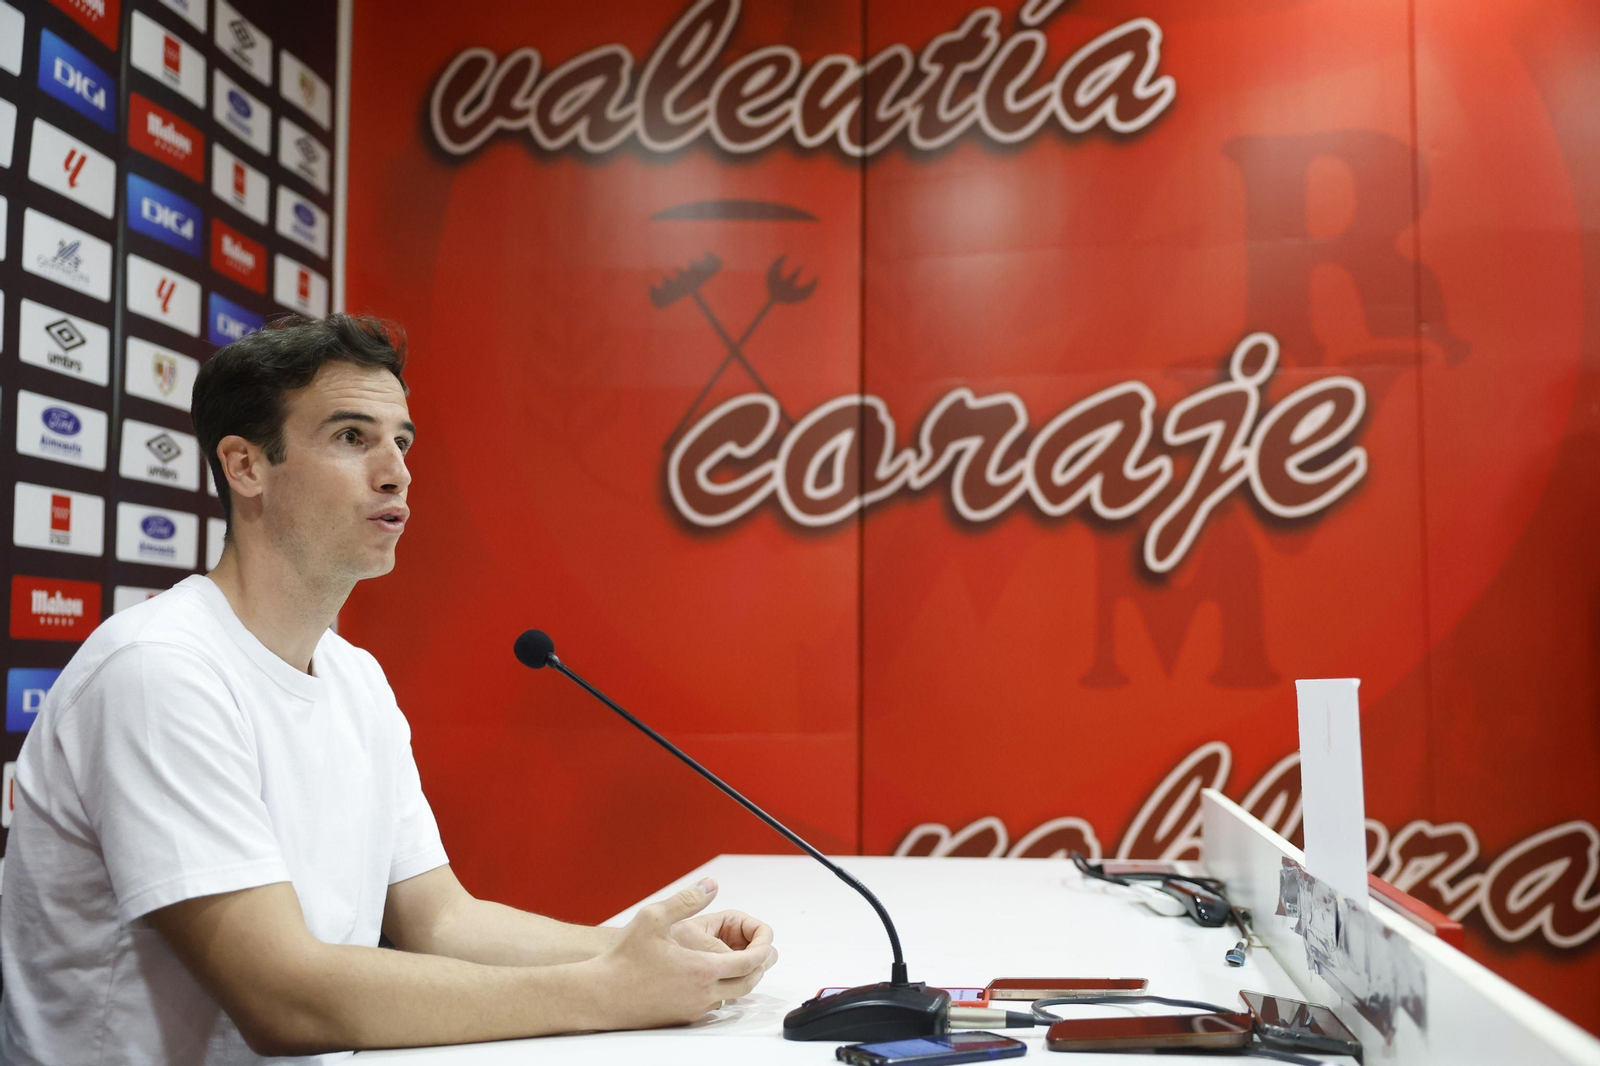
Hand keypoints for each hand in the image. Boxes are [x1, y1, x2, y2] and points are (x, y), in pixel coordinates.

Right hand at [593, 878, 776, 1028]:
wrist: (601, 995)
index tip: (766, 938)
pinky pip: (712, 1004)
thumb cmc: (624, 957)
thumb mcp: (654, 917)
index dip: (763, 948)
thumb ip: (687, 899)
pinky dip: (720, 989)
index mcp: (703, 968)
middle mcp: (704, 993)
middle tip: (762, 948)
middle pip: (748, 982)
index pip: (750, 962)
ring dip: (740, 977)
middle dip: (759, 965)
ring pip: (732, 995)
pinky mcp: (683, 1017)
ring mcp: (694, 1008)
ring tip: (738, 957)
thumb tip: (711, 884)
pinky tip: (709, 973)